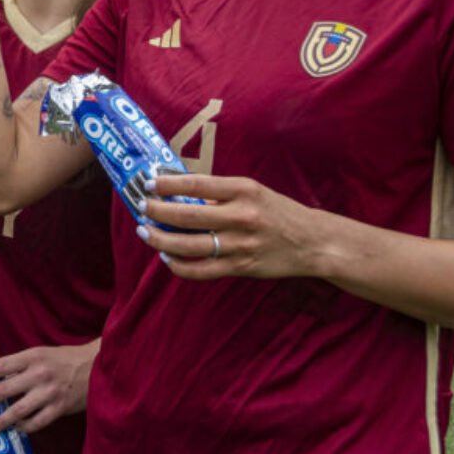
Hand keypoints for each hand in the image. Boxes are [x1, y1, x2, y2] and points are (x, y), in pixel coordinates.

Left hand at [0, 342, 94, 434]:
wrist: (97, 365)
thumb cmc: (65, 359)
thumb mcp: (42, 354)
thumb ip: (21, 366)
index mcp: (33, 356)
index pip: (0, 366)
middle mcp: (39, 373)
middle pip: (4, 389)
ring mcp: (50, 392)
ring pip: (18, 410)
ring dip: (1, 419)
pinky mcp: (60, 407)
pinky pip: (37, 422)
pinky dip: (24, 427)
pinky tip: (17, 427)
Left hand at [139, 173, 326, 279]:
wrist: (313, 242)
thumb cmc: (276, 212)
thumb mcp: (252, 192)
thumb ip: (219, 193)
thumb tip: (177, 192)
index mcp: (244, 190)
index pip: (197, 185)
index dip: (168, 185)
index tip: (149, 183)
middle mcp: (242, 216)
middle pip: (188, 216)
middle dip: (157, 212)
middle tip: (141, 207)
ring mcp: (241, 245)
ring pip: (190, 246)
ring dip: (161, 240)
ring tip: (144, 232)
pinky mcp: (241, 267)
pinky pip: (202, 270)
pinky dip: (180, 266)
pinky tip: (167, 258)